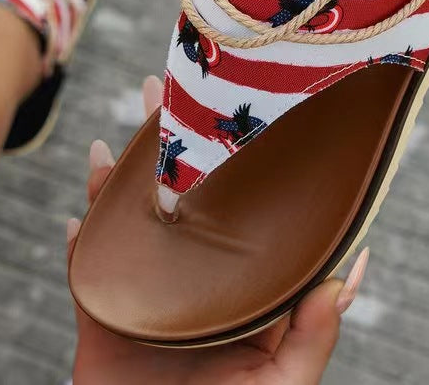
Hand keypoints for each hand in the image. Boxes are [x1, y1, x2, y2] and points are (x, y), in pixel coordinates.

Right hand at [66, 76, 368, 384]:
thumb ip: (313, 334)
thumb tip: (346, 271)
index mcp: (237, 286)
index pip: (236, 212)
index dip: (231, 165)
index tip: (228, 118)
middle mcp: (191, 277)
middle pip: (177, 199)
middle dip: (166, 148)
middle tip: (162, 93)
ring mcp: (146, 291)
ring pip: (130, 222)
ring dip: (119, 182)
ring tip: (115, 144)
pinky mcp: (104, 314)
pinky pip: (90, 268)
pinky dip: (85, 239)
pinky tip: (82, 213)